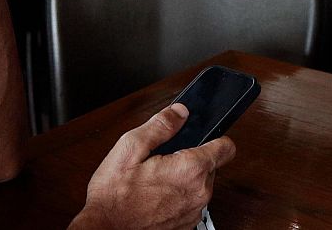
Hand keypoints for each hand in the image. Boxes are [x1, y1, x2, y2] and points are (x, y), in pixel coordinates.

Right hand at [71, 104, 236, 229]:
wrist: (105, 229)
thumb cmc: (114, 196)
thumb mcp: (131, 148)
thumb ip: (161, 125)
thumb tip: (180, 112)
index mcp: (190, 170)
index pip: (226, 148)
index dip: (216, 138)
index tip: (204, 137)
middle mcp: (199, 193)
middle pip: (211, 166)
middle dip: (191, 158)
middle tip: (164, 160)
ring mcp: (193, 212)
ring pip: (200, 185)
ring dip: (184, 179)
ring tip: (156, 180)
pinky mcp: (186, 225)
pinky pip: (191, 203)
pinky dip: (178, 197)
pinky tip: (156, 195)